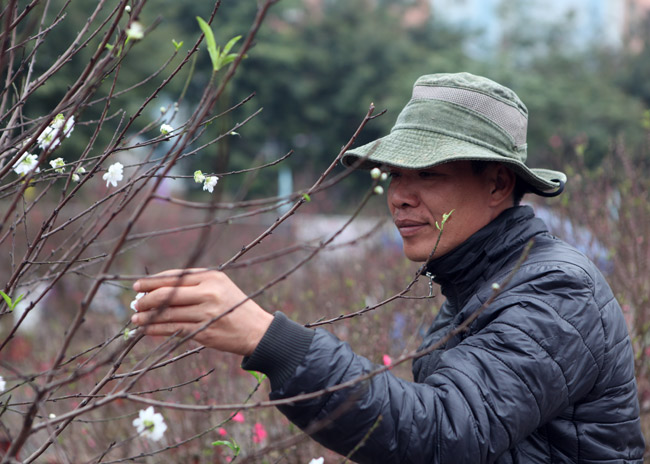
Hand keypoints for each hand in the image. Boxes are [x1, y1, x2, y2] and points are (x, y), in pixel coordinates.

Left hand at [130, 269, 272, 355]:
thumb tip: (157, 288)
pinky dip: (156, 329)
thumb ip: (194, 284)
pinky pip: (173, 329)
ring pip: (167, 313)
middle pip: (167, 294)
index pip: (174, 276)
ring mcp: (206, 312)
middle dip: (146, 299)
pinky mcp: (204, 331)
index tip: (137, 286)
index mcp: (211, 277)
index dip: (152, 281)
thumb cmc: (234, 307)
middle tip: (135, 304)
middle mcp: (208, 292)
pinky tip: (147, 330)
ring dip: (147, 317)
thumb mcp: (220, 287)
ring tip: (136, 319)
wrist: (257, 330)